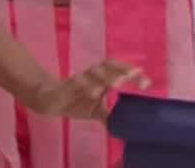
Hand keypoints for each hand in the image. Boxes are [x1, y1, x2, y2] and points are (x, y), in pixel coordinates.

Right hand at [23, 59, 150, 121]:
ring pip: (92, 74)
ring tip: (117, 82)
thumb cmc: (74, 101)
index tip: (146, 82)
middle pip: (107, 67)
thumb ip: (108, 115)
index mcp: (100, 78)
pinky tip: (93, 91)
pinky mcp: (64, 87)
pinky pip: (74, 83)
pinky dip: (83, 85)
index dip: (130, 73)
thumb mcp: (94, 110)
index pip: (117, 71)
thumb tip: (125, 126)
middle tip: (134, 75)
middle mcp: (91, 76)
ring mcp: (78, 80)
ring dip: (105, 76)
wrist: (48, 99)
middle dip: (121, 70)